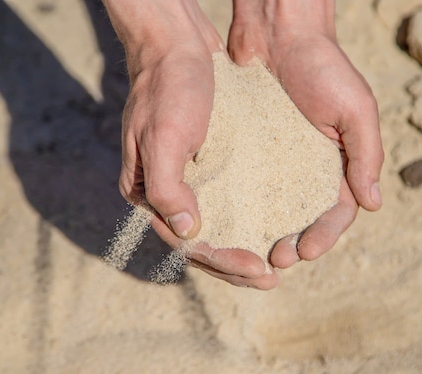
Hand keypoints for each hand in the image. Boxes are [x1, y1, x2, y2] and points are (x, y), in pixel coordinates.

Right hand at [103, 0, 278, 288]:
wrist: (176, 46)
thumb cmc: (168, 88)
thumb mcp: (162, 136)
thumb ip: (166, 188)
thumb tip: (188, 232)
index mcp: (147, 192)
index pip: (185, 242)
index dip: (222, 261)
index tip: (259, 269)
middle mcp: (165, 191)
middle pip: (201, 242)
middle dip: (235, 265)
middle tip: (272, 278)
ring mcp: (186, 179)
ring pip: (216, 225)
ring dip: (242, 246)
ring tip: (274, 263)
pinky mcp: (206, 164)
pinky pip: (227, 201)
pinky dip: (246, 218)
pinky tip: (269, 226)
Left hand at [228, 0, 384, 267]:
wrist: (278, 32)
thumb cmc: (323, 67)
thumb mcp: (355, 110)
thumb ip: (366, 156)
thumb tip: (373, 205)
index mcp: (339, 163)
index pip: (337, 212)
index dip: (324, 235)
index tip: (305, 250)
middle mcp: (308, 168)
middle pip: (304, 218)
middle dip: (294, 242)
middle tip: (277, 258)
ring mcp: (278, 162)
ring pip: (274, 209)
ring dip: (267, 233)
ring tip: (254, 250)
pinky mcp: (250, 151)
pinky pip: (247, 186)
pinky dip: (243, 207)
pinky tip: (232, 222)